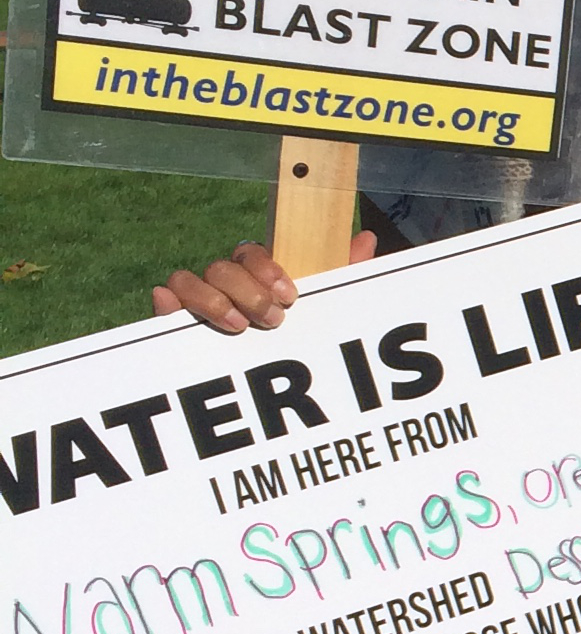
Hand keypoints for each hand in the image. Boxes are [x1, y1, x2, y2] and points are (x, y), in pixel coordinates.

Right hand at [153, 231, 377, 333]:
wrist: (279, 394)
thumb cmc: (302, 342)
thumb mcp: (328, 312)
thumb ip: (345, 276)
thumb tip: (366, 238)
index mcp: (256, 279)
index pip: (250, 253)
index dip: (265, 267)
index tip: (290, 295)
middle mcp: (224, 288)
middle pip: (221, 267)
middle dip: (247, 291)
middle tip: (273, 320)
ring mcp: (197, 307)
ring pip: (188, 280)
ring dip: (212, 300)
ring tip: (239, 328)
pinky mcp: (178, 329)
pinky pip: (162, 305)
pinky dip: (165, 302)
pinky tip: (169, 304)